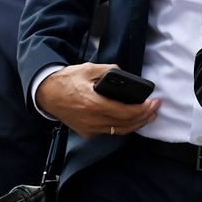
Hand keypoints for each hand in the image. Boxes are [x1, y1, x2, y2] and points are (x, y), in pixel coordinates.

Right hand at [36, 62, 160, 137]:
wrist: (45, 94)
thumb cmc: (65, 81)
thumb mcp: (87, 69)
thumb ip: (108, 70)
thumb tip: (123, 73)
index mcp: (92, 103)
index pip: (125, 113)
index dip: (143, 110)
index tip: (154, 103)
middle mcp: (91, 119)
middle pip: (126, 125)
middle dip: (145, 117)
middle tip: (156, 108)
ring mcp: (88, 128)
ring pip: (119, 131)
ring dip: (136, 124)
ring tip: (148, 115)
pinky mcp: (86, 132)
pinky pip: (109, 131)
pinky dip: (122, 126)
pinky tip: (131, 120)